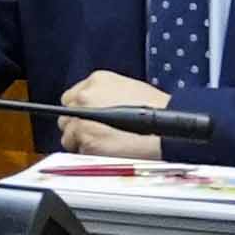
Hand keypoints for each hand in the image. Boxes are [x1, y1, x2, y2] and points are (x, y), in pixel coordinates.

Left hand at [53, 71, 178, 158]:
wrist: (169, 129)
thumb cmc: (157, 112)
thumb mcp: (128, 90)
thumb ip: (105, 97)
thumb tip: (94, 109)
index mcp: (97, 80)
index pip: (71, 97)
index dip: (80, 111)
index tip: (88, 119)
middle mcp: (85, 96)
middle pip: (66, 116)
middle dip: (78, 127)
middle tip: (96, 135)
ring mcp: (82, 118)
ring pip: (68, 136)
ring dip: (81, 142)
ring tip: (104, 145)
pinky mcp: (86, 139)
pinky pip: (77, 151)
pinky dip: (88, 155)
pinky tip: (107, 153)